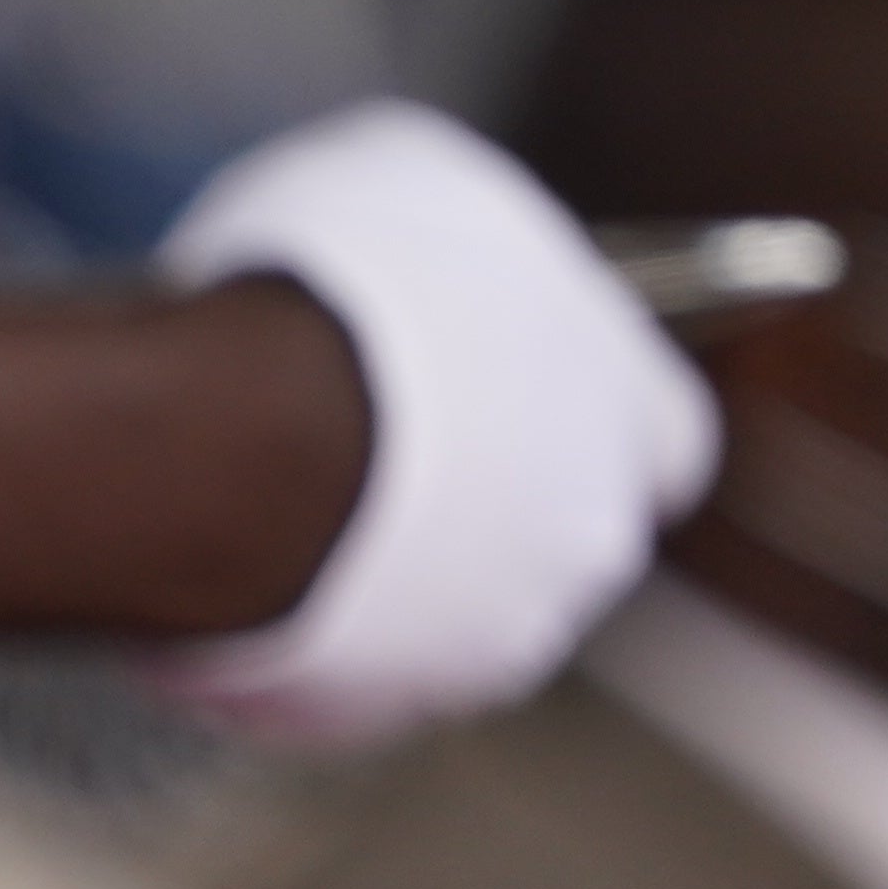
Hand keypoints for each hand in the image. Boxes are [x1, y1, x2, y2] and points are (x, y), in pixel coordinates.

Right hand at [155, 98, 713, 741]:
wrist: (221, 443)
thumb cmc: (331, 302)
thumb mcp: (409, 175)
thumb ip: (466, 233)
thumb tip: (438, 241)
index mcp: (631, 413)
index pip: (667, 442)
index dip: (592, 420)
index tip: (525, 400)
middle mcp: (584, 545)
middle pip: (555, 537)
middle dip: (482, 504)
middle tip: (374, 444)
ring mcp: (479, 646)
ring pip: (448, 616)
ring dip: (390, 576)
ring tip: (287, 506)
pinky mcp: (367, 714)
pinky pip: (342, 675)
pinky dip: (299, 631)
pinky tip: (237, 565)